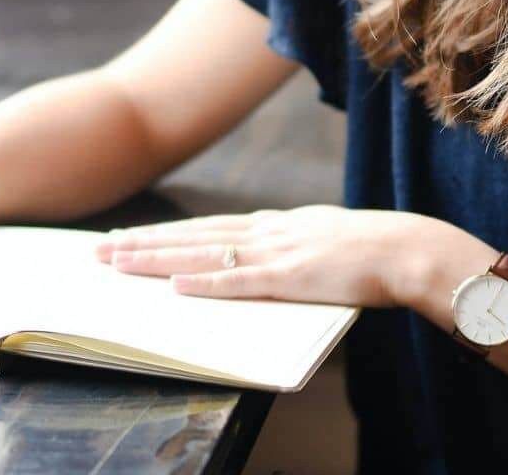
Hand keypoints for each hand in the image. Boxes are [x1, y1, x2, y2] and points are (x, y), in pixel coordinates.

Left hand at [93, 205, 445, 306]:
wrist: (407, 249)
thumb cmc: (370, 251)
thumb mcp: (319, 239)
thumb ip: (288, 246)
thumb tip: (263, 254)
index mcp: (273, 224)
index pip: (205, 227)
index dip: (164, 233)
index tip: (127, 238)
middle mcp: (266, 231)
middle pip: (191, 235)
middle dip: (143, 243)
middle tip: (100, 250)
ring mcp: (275, 252)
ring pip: (203, 253)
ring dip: (158, 258)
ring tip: (119, 263)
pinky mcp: (290, 277)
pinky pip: (239, 282)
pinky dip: (204, 282)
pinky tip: (175, 284)